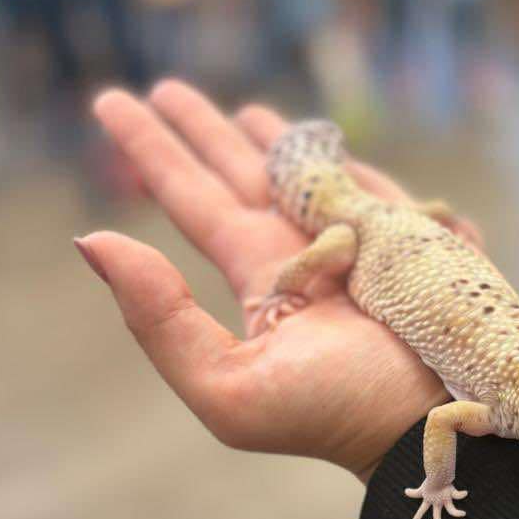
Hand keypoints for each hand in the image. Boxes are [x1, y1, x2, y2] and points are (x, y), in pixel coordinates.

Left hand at [79, 80, 463, 479]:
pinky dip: (361, 171)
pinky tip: (340, 152)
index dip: (157, 152)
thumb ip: (159, 317)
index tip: (117, 103)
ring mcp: (366, 248)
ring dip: (280, 143)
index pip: (196, 201)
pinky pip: (384, 195)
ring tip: (249, 112)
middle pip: (245, 178)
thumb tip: (93, 240)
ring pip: (311, 178)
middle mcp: (306, 260)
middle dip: (208, 133)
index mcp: (261, 285)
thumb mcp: (226, 384)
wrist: (426, 431)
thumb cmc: (330, 416)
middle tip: (168, 87)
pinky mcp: (421, 244)